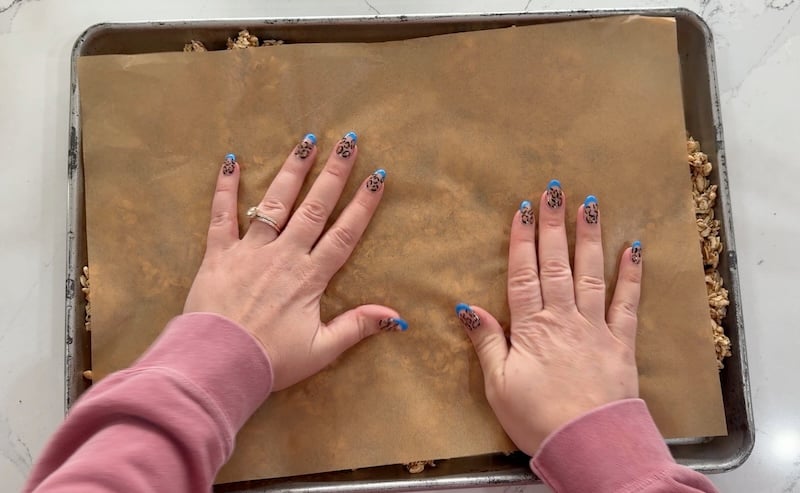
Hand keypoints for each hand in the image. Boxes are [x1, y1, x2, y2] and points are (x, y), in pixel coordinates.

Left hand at [184, 132, 406, 390]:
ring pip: (275, 202)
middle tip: (349, 141)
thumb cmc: (271, 361)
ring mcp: (250, 251)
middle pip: (314, 207)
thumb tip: (397, 316)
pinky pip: (221, 215)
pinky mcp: (218, 253)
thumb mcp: (321, 350)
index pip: (343, 234)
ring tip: (307, 141)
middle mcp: (283, 255)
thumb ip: (356, 327)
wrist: (216, 364)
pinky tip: (231, 161)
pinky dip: (225, 188)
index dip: (363, 204)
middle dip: (334, 173)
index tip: (377, 177)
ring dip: (292, 170)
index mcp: (310, 277)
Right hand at [457, 180, 641, 454]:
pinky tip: (634, 248)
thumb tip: (466, 306)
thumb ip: (487, 342)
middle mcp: (564, 317)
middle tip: (555, 190)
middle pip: (557, 263)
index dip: (522, 239)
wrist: (588, 445)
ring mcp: (595, 327)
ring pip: (591, 273)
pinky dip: (631, 274)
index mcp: (531, 327)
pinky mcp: (622, 342)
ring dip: (590, 237)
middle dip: (554, 225)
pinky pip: (627, 302)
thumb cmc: (537, 418)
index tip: (523, 208)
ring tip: (590, 205)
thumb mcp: (498, 384)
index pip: (524, 273)